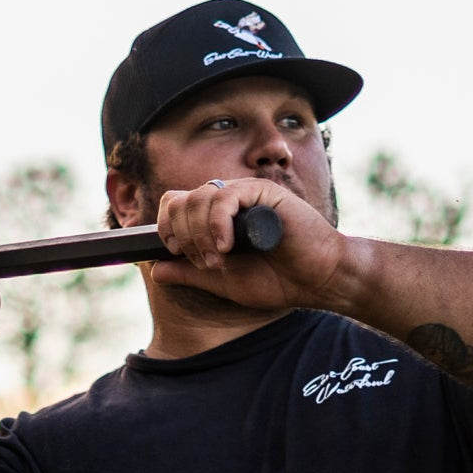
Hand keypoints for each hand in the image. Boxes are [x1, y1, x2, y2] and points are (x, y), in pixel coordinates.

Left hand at [151, 178, 349, 310]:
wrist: (317, 281)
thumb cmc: (278, 280)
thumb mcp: (223, 281)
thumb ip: (190, 273)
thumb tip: (154, 269)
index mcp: (215, 217)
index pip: (175, 205)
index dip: (167, 227)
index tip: (177, 253)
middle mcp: (227, 200)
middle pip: (180, 200)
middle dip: (183, 235)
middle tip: (207, 262)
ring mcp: (245, 193)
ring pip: (198, 197)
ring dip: (200, 234)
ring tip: (220, 258)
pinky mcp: (263, 191)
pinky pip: (224, 196)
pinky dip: (218, 223)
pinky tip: (227, 246)